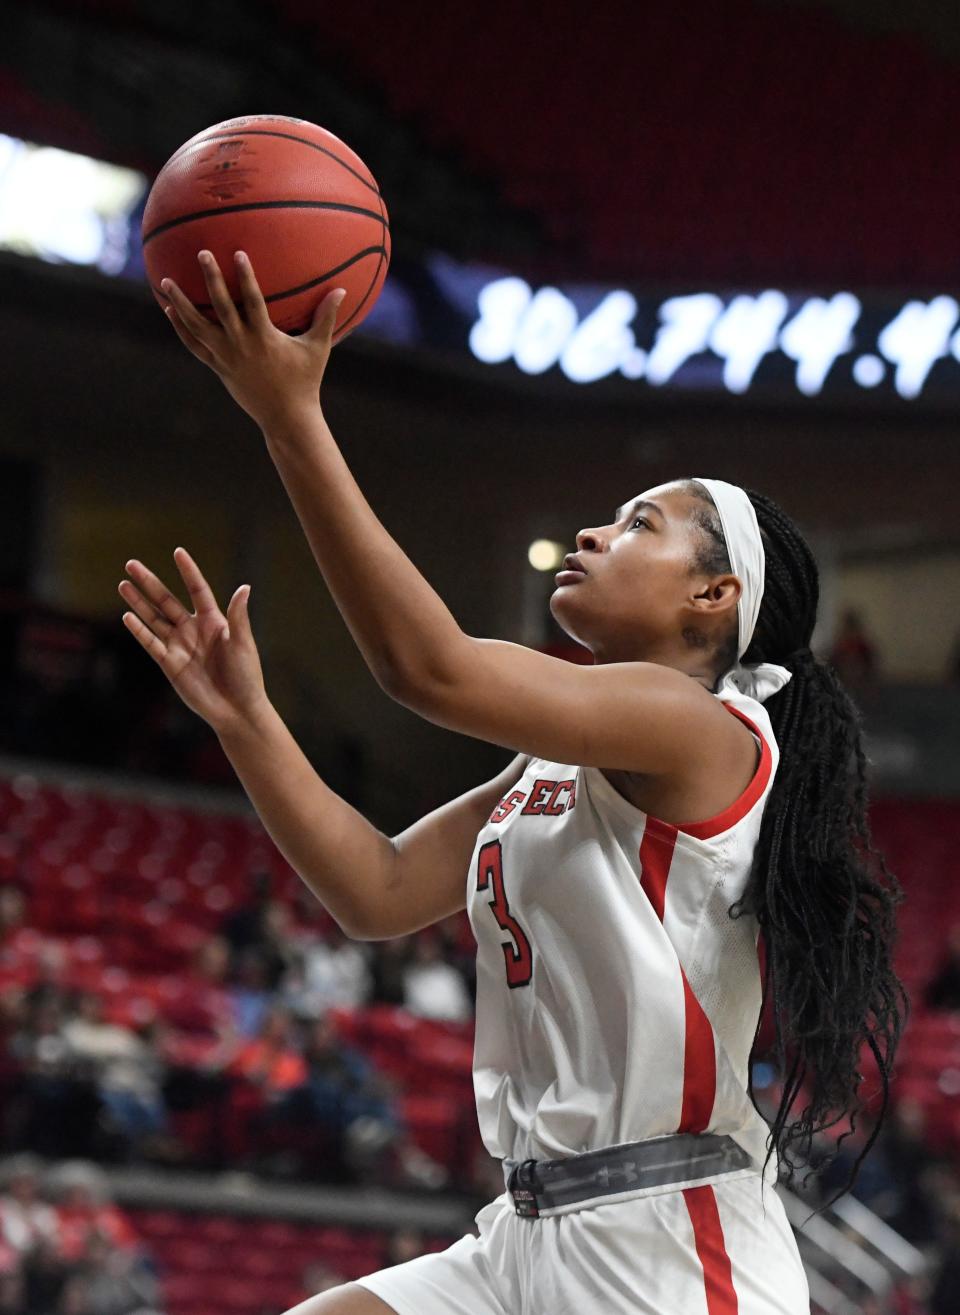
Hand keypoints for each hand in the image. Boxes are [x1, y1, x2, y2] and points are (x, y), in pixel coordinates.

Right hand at [119, 547, 267, 733]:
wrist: (236, 709)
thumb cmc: (246, 676)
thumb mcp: (243, 643)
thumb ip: (238, 616)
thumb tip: (244, 587)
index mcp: (214, 621)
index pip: (197, 590)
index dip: (188, 571)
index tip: (177, 552)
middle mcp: (193, 630)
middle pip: (167, 600)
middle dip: (149, 582)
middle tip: (131, 564)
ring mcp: (179, 646)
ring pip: (154, 619)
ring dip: (138, 602)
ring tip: (122, 584)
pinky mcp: (170, 664)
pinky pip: (151, 643)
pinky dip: (139, 631)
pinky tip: (127, 616)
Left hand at [161, 250, 344, 429]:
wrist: (285, 418)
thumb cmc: (305, 381)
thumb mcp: (319, 349)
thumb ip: (327, 317)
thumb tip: (342, 291)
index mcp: (264, 338)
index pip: (252, 301)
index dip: (245, 276)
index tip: (238, 253)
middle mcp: (241, 345)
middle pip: (220, 307)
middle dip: (210, 279)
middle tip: (201, 253)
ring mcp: (226, 357)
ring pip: (197, 326)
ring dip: (180, 303)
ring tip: (165, 281)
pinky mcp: (218, 367)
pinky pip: (194, 345)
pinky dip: (181, 328)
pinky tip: (170, 310)